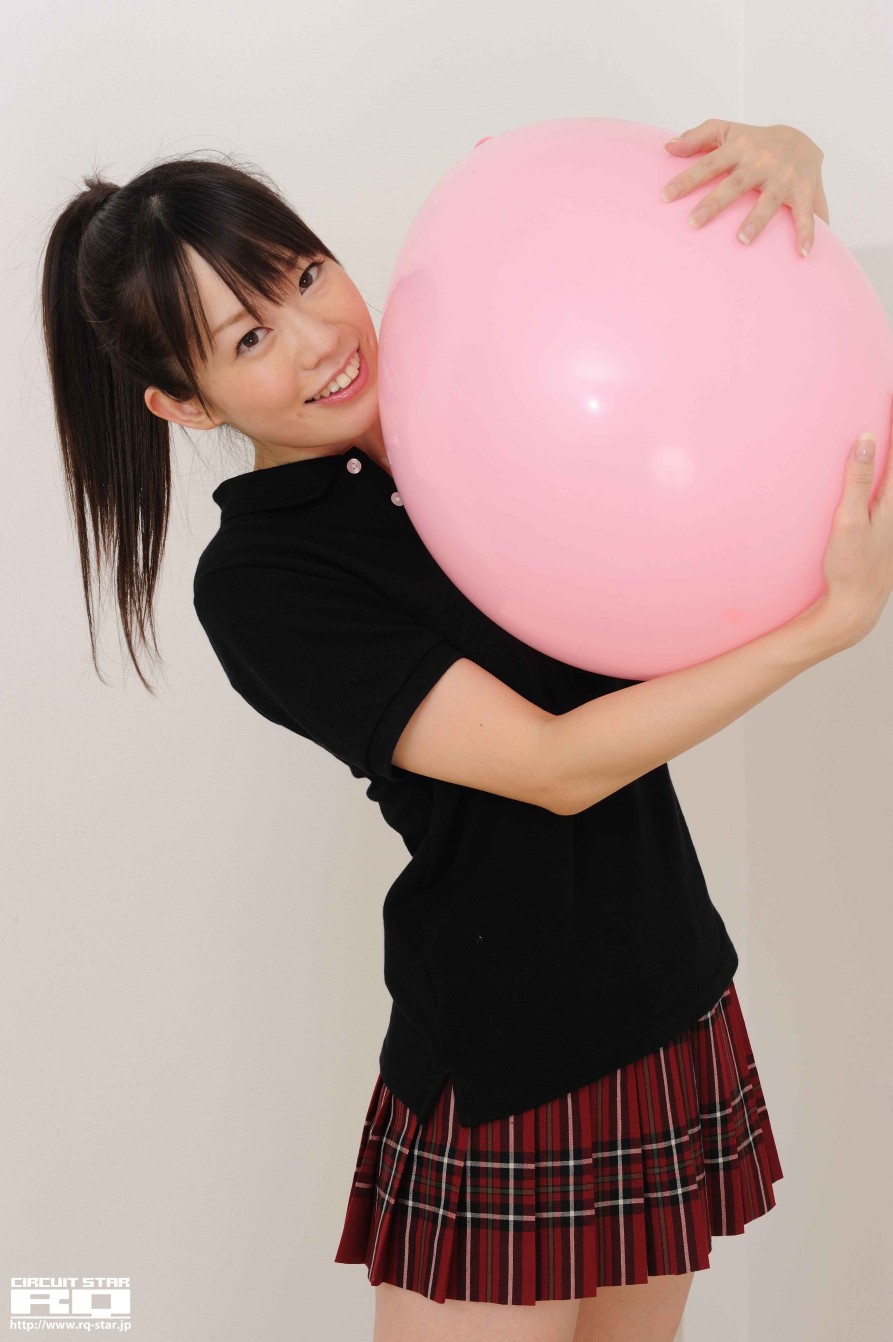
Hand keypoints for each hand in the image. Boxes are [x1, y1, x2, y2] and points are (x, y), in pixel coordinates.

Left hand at [659, 119, 828, 257]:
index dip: (687, 179)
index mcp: (739, 148)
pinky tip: (802, 253)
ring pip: (768, 200)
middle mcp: (761, 161)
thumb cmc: (753, 141)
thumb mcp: (727, 131)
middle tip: (693, 222)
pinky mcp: (803, 191)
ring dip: (757, 220)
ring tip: (742, 240)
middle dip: (714, 203)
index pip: (708, 163)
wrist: (802, 140)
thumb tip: (667, 147)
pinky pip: (805, 214)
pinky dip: (807, 232)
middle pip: (735, 184)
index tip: (665, 196)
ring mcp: (783, 177)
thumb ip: (697, 137)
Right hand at [812, 399, 892, 651]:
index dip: (891, 425)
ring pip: (891, 486)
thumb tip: (866, 441)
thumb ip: (857, 481)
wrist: (853, 609)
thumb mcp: (848, 521)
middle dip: (890, 443)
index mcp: (892, 503)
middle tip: (885, 413)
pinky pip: (885, 499)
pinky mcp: (882, 535)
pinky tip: (872, 483)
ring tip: (881, 446)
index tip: (889, 397)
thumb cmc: (850, 568)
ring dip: (886, 465)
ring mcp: (891, 524)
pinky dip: (881, 483)